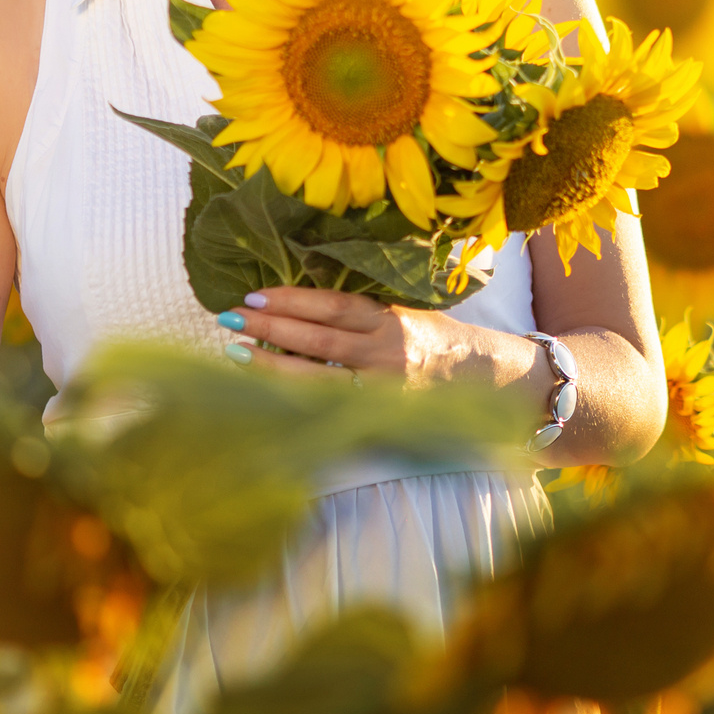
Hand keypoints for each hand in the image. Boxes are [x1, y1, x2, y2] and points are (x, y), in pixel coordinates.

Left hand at [215, 285, 471, 389]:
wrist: (481, 379)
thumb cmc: (436, 339)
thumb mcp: (405, 313)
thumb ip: (361, 311)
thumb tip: (298, 300)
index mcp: (391, 321)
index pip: (335, 307)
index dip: (293, 300)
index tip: (254, 295)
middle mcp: (386, 354)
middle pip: (320, 342)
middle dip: (272, 329)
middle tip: (231, 318)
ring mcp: (380, 390)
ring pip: (319, 380)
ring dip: (273, 366)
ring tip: (236, 354)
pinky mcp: (377, 417)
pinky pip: (328, 408)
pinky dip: (294, 399)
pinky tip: (264, 392)